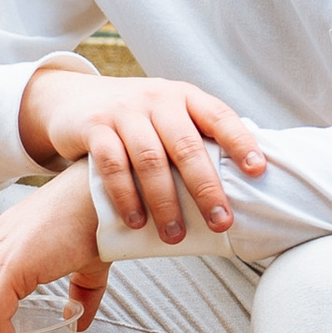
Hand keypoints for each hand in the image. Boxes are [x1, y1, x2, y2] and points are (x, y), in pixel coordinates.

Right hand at [18, 65, 266, 245]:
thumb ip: (196, 137)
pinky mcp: (95, 126)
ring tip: (175, 235)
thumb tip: (244, 179)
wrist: (73, 97)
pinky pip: (112, 164)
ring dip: (165, 202)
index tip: (258, 170)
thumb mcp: (168, 114)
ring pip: (150, 159)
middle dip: (206, 188)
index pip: (219, 116)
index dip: (240, 141)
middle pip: (186, 145)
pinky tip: (135, 222)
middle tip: (221, 222)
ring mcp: (124, 111)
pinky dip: (125, 196)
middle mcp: (158, 99)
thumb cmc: (136, 118)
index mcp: (184, 96)